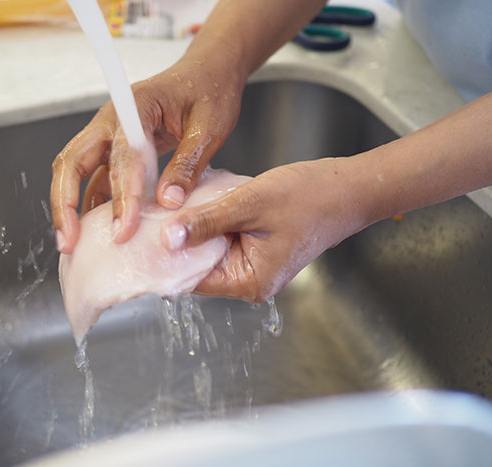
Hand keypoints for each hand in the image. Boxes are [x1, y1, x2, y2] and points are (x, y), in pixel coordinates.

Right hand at [50, 57, 244, 253]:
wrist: (208, 73)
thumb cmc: (209, 91)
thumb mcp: (209, 127)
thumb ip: (187, 164)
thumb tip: (168, 202)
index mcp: (135, 107)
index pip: (121, 157)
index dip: (120, 196)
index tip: (122, 229)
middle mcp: (112, 120)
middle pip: (72, 161)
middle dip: (65, 203)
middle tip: (68, 240)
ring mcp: (110, 134)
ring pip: (75, 170)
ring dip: (69, 205)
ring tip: (71, 242)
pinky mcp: (116, 148)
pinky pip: (94, 177)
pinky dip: (91, 202)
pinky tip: (94, 230)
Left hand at [159, 158, 368, 301]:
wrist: (349, 188)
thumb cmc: (309, 197)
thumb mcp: (249, 204)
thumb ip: (206, 222)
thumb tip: (167, 239)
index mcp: (249, 281)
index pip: (191, 279)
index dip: (165, 258)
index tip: (142, 237)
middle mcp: (251, 281)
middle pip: (198, 265)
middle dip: (178, 240)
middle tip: (154, 213)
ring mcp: (255, 265)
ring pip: (210, 250)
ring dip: (196, 227)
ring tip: (176, 204)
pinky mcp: (258, 249)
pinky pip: (225, 239)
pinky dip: (213, 221)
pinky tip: (202, 202)